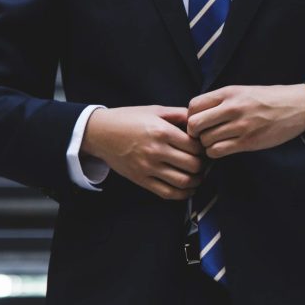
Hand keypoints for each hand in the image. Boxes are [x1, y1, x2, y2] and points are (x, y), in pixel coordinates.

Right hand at [81, 105, 204, 199]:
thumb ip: (178, 114)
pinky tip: (187, 188)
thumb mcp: (154, 110)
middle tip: (203, 162)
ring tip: (198, 176)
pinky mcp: (141, 179)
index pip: (194, 146)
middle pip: (192, 165)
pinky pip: (167, 193)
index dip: (204, 148)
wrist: (100, 133)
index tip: (203, 148)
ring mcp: (148, 167)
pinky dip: (182, 194)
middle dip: (203, 165)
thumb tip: (198, 120)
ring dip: (196, 181)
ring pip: (183, 181)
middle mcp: (156, 151)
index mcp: (161, 131)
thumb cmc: (128, 119)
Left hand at [187, 84, 304, 158]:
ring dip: (206, 144)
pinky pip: (218, 151)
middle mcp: (232, 108)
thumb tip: (197, 114)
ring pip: (205, 140)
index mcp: (228, 93)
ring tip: (215, 142)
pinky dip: (215, 152)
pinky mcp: (248, 142)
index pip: (193, 105)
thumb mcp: (242, 91)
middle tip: (202, 135)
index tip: (198, 122)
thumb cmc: (268, 99)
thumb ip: (221, 100)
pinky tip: (222, 148)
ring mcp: (240, 126)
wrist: (297, 106)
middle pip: (194, 124)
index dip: (190, 116)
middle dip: (194, 133)